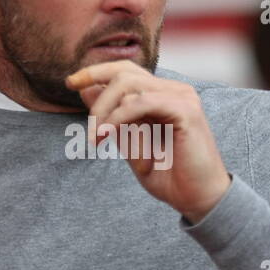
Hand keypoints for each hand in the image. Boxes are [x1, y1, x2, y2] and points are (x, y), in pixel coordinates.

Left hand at [65, 60, 230, 222]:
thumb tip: (86, 89)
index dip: (96, 72)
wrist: (199, 199)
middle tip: (90, 131)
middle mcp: (175, 91)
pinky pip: (143, 102)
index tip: (70, 82)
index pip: (126, 70)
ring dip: (106, 112)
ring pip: (129, 86)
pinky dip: (120, 117)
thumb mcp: (131, 144)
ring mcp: (182, 97)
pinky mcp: (186, 111)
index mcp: (163, 95)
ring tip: (98, 138)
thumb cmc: (169, 176)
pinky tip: (108, 134)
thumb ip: (113, 118)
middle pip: (124, 73)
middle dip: (98, 98)